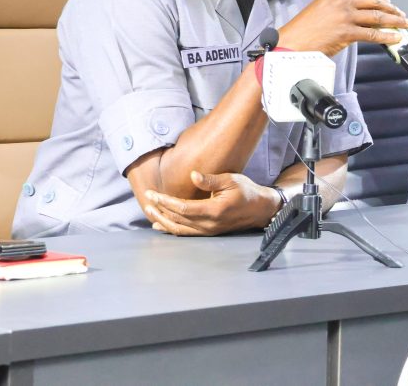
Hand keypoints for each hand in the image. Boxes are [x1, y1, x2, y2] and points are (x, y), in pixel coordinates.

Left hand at [142, 170, 279, 235]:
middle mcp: (209, 224)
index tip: (152, 193)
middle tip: (147, 199)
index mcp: (214, 210)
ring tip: (149, 211)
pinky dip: (171, 229)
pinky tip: (160, 225)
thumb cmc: (246, 191)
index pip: (183, 208)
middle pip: (177, 220)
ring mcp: (209, 231)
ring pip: (179, 229)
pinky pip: (186, 233)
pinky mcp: (209, 232)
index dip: (165, 201)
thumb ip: (211, 180)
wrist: (260, 209)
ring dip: (162, 220)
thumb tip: (193, 175)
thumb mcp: (231, 180)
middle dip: (160, 210)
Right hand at [277, 0, 407, 56]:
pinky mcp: (346, 32)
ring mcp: (344, 16)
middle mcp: (341, 1)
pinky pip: (372, 33)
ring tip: (405, 24)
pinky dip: (387, 36)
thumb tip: (355, 16)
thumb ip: (337, 8)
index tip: (386, 0)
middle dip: (391, 8)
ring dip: (395, 20)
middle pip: (374, 0)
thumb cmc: (302, 31)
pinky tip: (395, 38)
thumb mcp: (319, 10)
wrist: (291, 44)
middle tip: (400, 14)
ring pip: (377, 16)